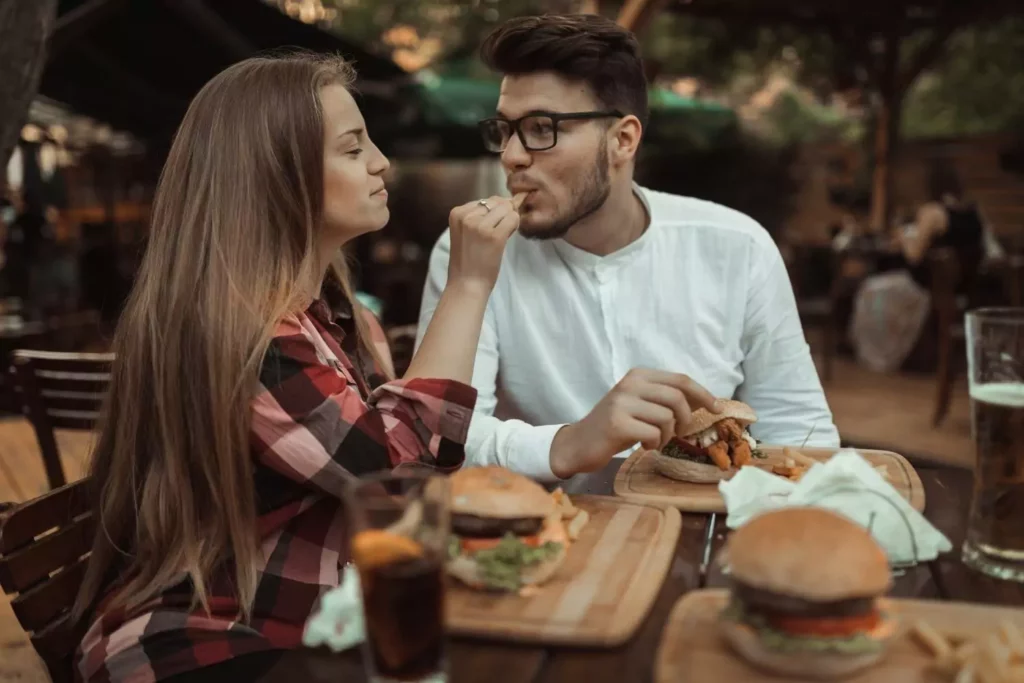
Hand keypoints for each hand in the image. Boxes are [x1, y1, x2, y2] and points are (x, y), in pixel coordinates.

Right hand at [446, 193, 525, 293]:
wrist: (466, 284)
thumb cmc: (468, 261)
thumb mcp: (466, 231)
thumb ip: (480, 215)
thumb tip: (508, 200)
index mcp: (456, 213)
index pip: (484, 200)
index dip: (493, 213)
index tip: (487, 229)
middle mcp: (467, 216)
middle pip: (497, 202)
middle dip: (503, 215)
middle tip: (496, 234)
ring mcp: (480, 226)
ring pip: (507, 209)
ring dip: (509, 221)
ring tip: (500, 237)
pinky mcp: (494, 236)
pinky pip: (513, 219)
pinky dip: (514, 226)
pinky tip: (506, 238)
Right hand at [549, 368, 720, 478]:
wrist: (579, 443)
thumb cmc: (615, 425)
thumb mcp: (641, 406)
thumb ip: (666, 399)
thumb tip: (704, 400)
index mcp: (638, 375)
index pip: (681, 379)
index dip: (703, 394)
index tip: (717, 408)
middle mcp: (630, 384)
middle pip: (678, 397)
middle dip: (685, 419)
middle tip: (676, 432)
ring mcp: (622, 403)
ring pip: (667, 417)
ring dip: (667, 435)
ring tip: (654, 440)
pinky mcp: (617, 423)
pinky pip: (653, 433)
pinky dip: (654, 444)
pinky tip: (643, 445)